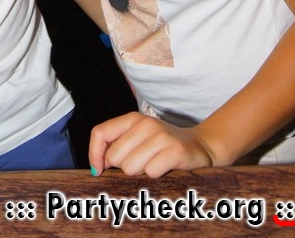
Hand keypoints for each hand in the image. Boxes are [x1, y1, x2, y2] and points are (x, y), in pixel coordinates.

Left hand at [89, 112, 214, 177]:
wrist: (200, 146)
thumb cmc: (162, 146)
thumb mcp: (138, 139)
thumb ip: (117, 146)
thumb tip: (97, 166)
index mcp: (132, 119)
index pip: (100, 133)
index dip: (94, 154)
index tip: (99, 170)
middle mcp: (145, 123)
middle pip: (115, 157)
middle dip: (124, 167)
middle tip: (140, 163)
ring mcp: (161, 136)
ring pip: (131, 167)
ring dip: (141, 172)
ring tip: (153, 164)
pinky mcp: (175, 150)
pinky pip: (151, 172)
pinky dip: (156, 176)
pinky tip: (165, 168)